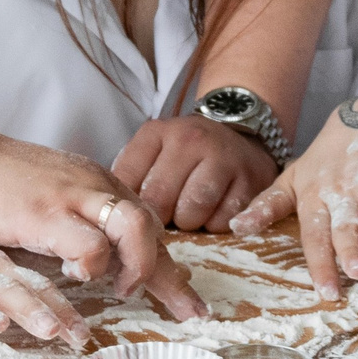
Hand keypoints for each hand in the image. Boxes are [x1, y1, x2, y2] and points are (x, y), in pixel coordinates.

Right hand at [0, 114, 206, 320]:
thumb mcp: (50, 195)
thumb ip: (76, 218)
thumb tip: (97, 256)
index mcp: (96, 183)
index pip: (147, 223)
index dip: (168, 264)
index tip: (186, 299)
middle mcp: (94, 185)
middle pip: (152, 227)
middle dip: (172, 276)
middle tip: (186, 312)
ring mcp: (71, 197)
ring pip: (135, 227)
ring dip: (138, 265)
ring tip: (123, 291)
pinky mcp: (44, 213)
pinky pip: (89, 243)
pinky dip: (93, 265)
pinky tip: (76, 274)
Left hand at [111, 115, 276, 233]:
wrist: (239, 136)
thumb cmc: (187, 155)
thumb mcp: (153, 152)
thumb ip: (130, 176)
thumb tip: (107, 215)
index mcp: (158, 133)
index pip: (128, 180)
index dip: (130, 207)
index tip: (136, 214)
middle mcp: (190, 139)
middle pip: (159, 199)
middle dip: (159, 219)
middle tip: (165, 218)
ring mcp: (223, 157)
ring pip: (192, 211)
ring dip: (188, 223)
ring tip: (188, 216)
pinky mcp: (250, 179)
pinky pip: (224, 220)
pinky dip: (215, 225)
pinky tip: (213, 213)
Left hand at [231, 88, 357, 301]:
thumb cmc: (325, 161)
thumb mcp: (292, 181)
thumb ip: (268, 206)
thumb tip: (235, 229)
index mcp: (314, 196)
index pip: (314, 236)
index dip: (321, 264)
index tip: (327, 293)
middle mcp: (340, 188)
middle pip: (343, 222)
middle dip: (348, 247)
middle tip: (356, 273)